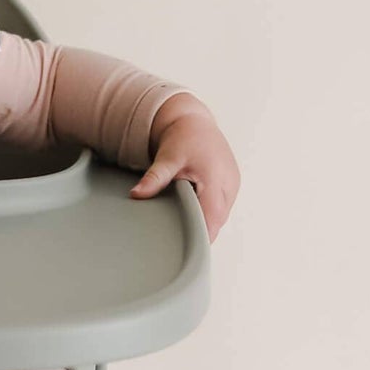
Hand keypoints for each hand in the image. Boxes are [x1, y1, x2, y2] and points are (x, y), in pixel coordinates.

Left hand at [130, 98, 240, 241]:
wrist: (194, 120)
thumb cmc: (183, 136)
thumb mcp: (168, 157)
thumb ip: (155, 178)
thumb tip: (136, 194)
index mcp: (215, 179)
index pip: (211, 220)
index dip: (200, 236)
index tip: (184, 249)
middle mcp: (229, 185)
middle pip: (217, 222)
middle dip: (200, 231)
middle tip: (179, 244)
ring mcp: (232, 186)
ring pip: (220, 216)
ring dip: (206, 222)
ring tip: (185, 229)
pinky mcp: (231, 185)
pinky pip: (221, 207)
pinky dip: (209, 212)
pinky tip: (193, 213)